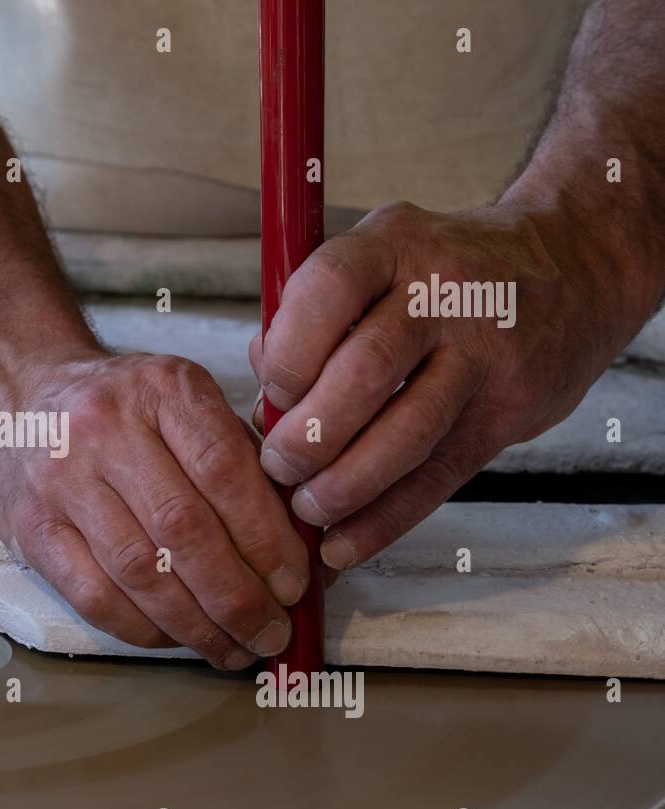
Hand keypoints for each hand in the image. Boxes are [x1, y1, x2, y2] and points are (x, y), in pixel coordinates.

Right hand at [0, 351, 309, 668]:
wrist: (23, 399)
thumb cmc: (128, 411)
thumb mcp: (189, 403)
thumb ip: (247, 463)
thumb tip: (306, 549)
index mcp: (161, 388)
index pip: (224, 470)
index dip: (266, 537)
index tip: (294, 584)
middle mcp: (104, 427)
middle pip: (183, 529)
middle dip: (238, 596)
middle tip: (272, 631)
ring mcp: (59, 479)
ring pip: (140, 572)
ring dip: (196, 624)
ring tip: (233, 648)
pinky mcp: (30, 528)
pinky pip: (93, 596)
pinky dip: (143, 629)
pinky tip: (177, 638)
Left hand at [248, 199, 629, 569]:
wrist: (571, 268)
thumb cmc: (438, 276)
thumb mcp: (378, 261)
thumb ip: (310, 318)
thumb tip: (260, 395)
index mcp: (391, 244)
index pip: (329, 288)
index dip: (290, 350)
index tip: (271, 393)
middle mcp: (441, 291)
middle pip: (367, 369)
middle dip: (311, 432)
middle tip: (278, 466)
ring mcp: (484, 350)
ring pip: (409, 429)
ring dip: (347, 482)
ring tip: (308, 507)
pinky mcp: (509, 408)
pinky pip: (440, 474)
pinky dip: (386, 519)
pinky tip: (345, 542)